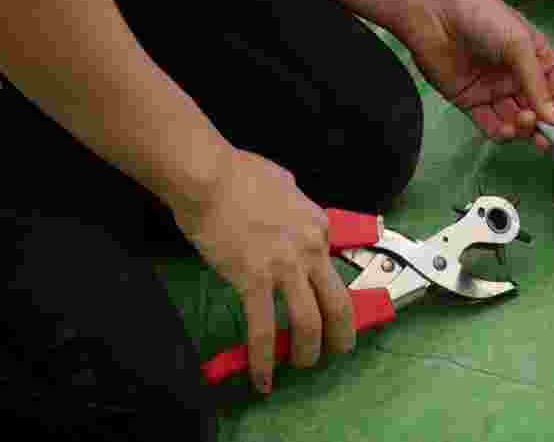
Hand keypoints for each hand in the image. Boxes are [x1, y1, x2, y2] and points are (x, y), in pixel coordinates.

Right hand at [172, 147, 354, 394]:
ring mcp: (285, 266)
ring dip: (309, 351)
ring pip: (310, 322)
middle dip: (343, 333)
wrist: (209, 177)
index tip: (322, 305)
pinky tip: (262, 379)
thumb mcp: (284, 183)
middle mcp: (311, 249)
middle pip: (339, 302)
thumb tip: (286, 207)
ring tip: (303, 364)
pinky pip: (264, 330)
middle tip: (339, 350)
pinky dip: (264, 361)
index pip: (333, 266)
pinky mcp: (254, 280)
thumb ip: (292, 202)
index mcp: (319, 225)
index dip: (328, 291)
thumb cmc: (239, 173)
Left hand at [407, 0, 553, 148]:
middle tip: (546, 134)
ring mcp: (492, 89)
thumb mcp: (519, 44)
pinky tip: (505, 130)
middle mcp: (516, 75)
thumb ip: (537, 85)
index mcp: (534, 56)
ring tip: (521, 123)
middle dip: (543, 124)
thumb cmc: (480, 14)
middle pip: (537, 109)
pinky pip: (489, 123)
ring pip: (514, 120)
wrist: (433, 12)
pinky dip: (500, 132)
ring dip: (522, 129)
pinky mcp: (469, 100)